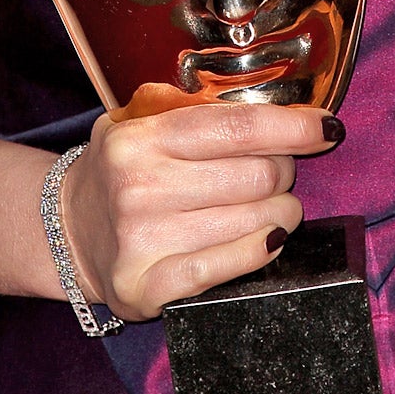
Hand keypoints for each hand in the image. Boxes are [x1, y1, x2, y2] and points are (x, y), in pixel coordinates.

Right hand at [56, 103, 339, 319]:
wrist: (67, 231)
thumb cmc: (124, 169)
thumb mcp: (141, 121)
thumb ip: (195, 108)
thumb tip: (276, 106)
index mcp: (140, 138)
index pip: (238, 127)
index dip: (293, 126)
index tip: (327, 128)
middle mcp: (138, 187)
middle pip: (257, 175)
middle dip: (285, 171)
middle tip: (280, 172)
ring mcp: (141, 241)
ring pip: (254, 221)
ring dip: (282, 212)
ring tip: (275, 206)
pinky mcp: (146, 287)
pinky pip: (227, 267)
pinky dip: (260, 250)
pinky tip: (270, 238)